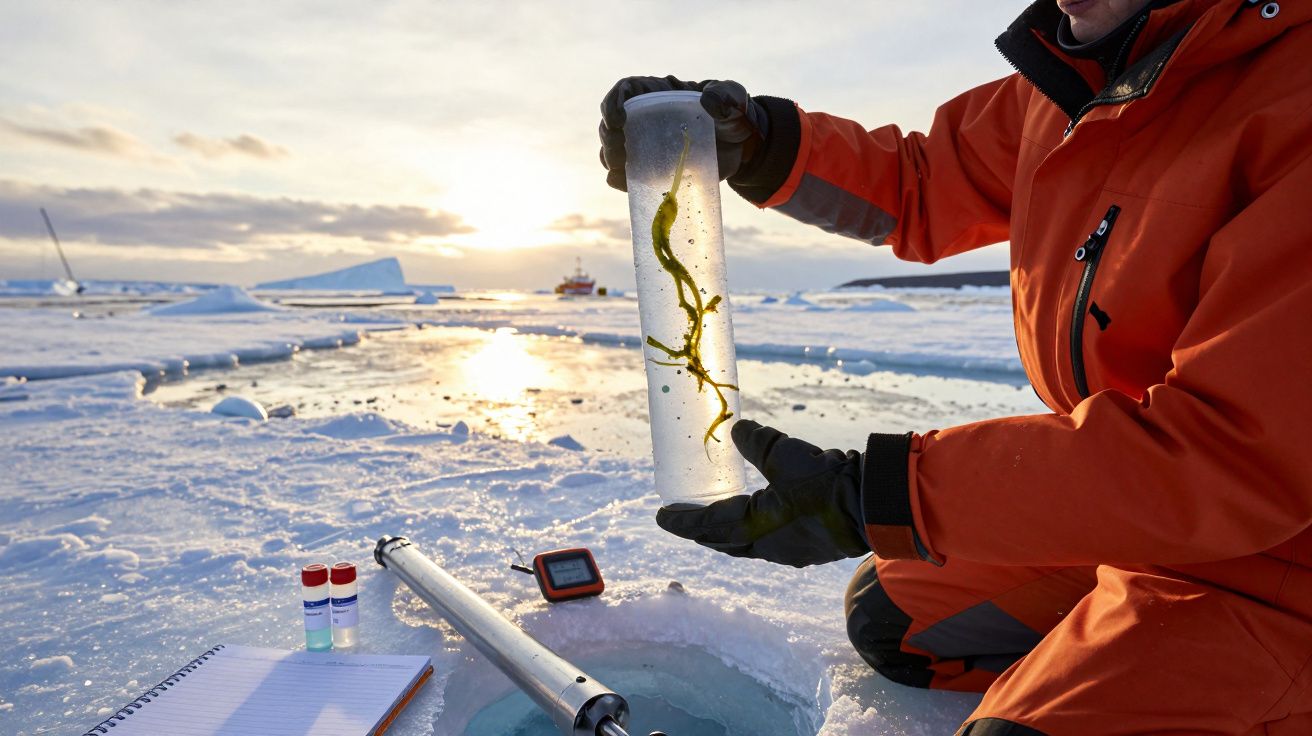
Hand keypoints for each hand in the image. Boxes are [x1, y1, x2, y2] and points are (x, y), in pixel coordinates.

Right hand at [599, 75, 768, 191]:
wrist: (742, 148)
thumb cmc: (734, 115)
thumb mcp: (734, 99)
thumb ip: (725, 95)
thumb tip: (708, 102)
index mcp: (658, 95)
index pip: (624, 91)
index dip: (612, 103)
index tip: (618, 119)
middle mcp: (644, 119)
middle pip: (611, 124)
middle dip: (609, 137)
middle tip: (621, 152)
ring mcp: (645, 146)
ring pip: (612, 151)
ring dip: (610, 159)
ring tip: (620, 168)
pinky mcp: (651, 170)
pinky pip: (626, 176)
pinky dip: (620, 180)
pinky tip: (624, 183)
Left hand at [656, 420, 869, 566]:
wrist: (870, 506)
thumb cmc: (824, 483)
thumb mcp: (784, 453)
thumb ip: (757, 441)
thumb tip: (737, 429)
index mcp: (752, 527)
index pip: (706, 525)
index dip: (682, 520)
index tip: (662, 516)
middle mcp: (766, 547)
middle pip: (724, 542)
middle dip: (703, 531)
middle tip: (686, 519)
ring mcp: (789, 553)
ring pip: (747, 547)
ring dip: (730, 535)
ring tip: (720, 520)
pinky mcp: (809, 551)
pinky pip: (770, 546)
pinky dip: (755, 534)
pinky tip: (761, 523)